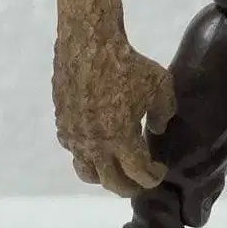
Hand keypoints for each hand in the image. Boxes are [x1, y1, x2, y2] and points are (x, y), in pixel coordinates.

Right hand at [52, 31, 175, 196]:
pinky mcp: (62, 121)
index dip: (153, 177)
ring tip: (116, 170)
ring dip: (103, 176)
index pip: (138, 174)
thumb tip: (157, 129)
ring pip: (86, 171)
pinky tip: (97, 146)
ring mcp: (74, 135)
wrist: (88, 41)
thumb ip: (164, 113)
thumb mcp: (160, 85)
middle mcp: (94, 144)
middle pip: (111, 182)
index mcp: (121, 139)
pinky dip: (86, 155)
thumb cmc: (128, 63)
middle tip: (140, 182)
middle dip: (129, 187)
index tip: (160, 171)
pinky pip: (73, 149)